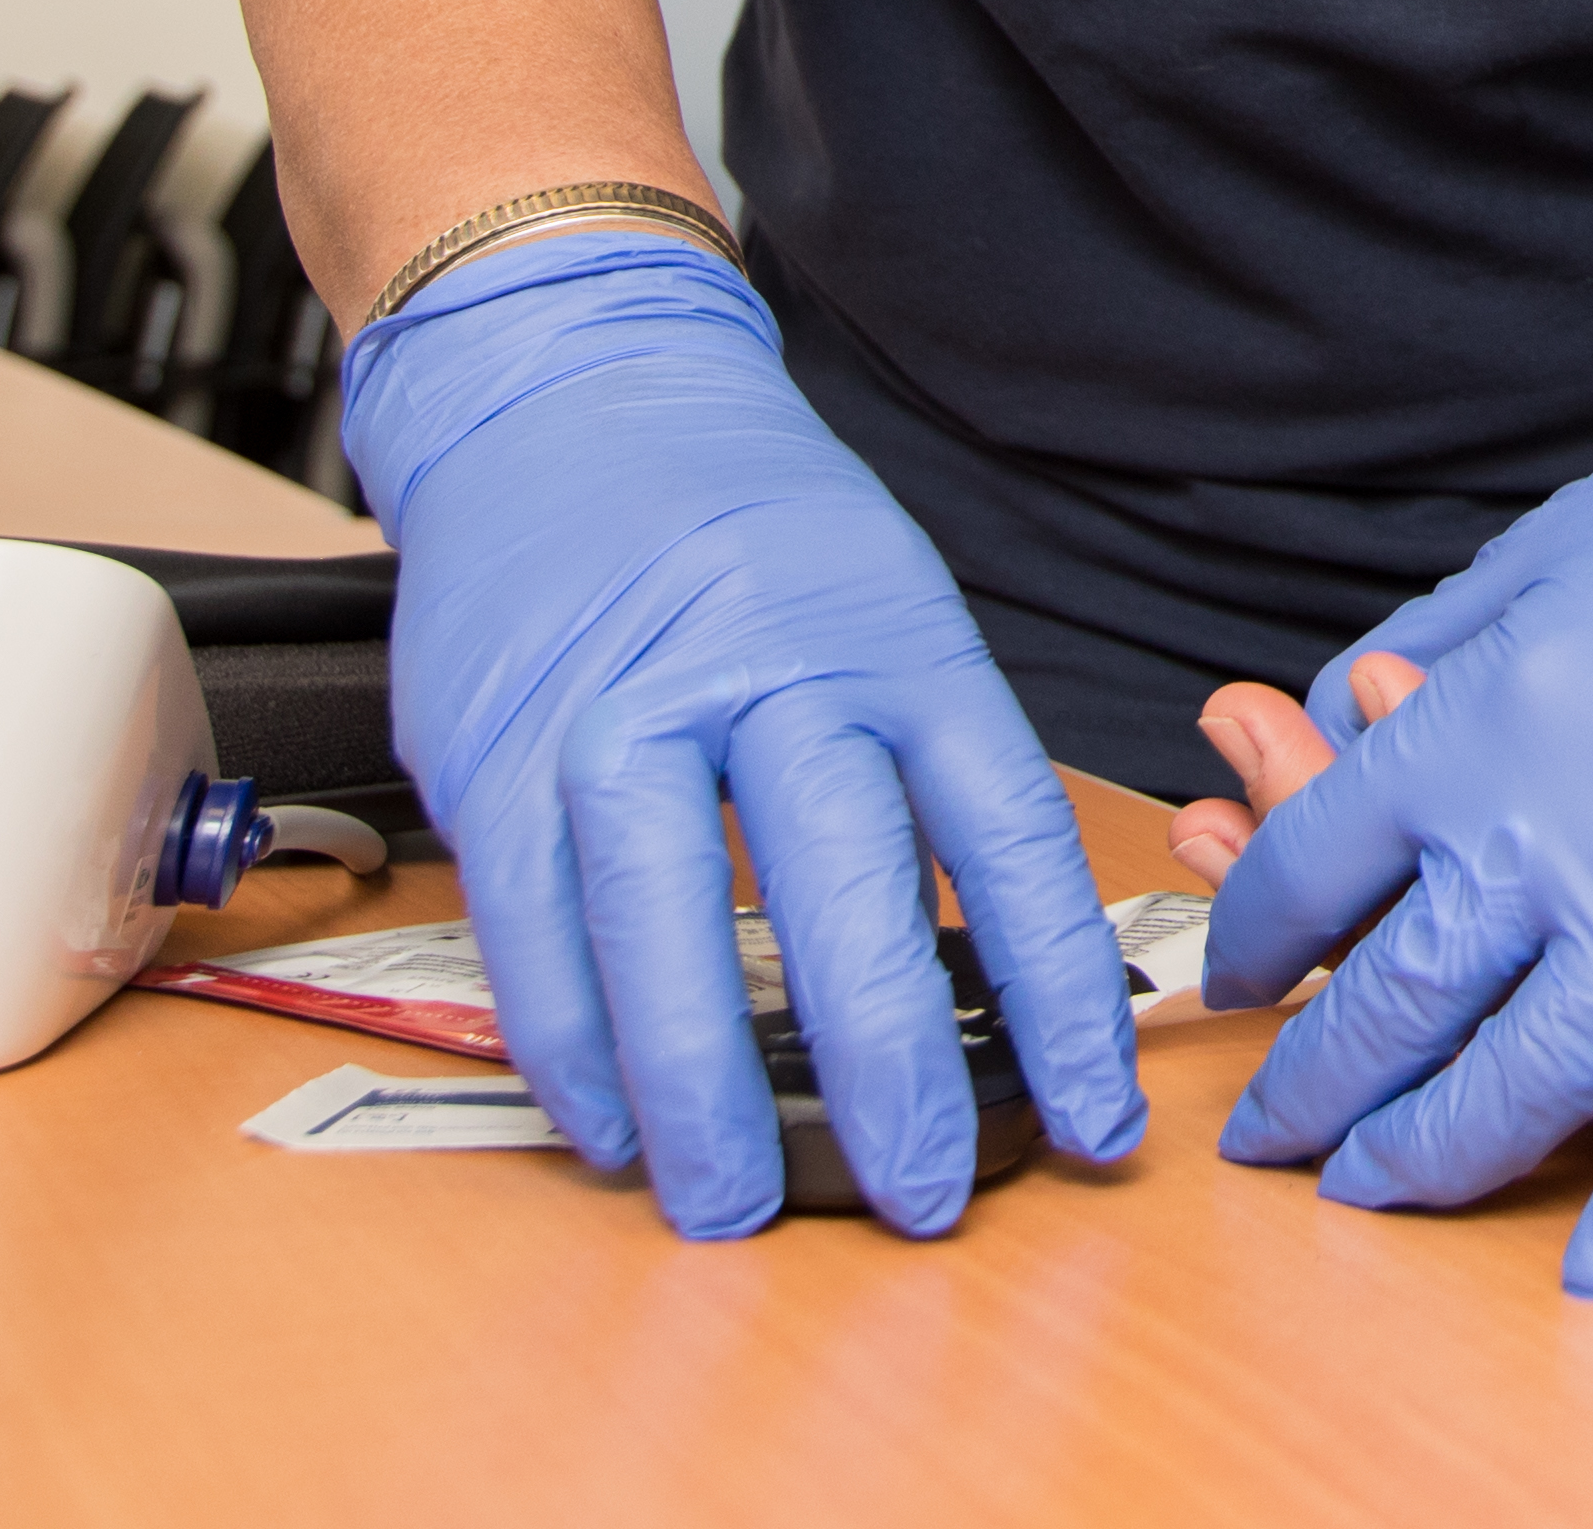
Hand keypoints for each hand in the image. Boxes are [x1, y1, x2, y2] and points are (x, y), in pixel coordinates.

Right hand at [334, 232, 1139, 1235]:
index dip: (1063, 994)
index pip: (1007, 836)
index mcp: (896, 644)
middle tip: (925, 1195)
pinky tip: (615, 1125)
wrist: (570, 391)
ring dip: (709, 1090)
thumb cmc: (753, 531)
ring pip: (669, 924)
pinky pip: (533, 927)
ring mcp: (619, 709)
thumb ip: (933, 778)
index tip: (1096, 1120)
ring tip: (742, 1201)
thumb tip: (1004, 983)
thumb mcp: (892, 611)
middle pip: (844, 893)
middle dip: (894, 1070)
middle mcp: (764, 672)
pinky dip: (575, 1047)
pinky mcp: (495, 747)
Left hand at [1200, 242, 1592, 1294]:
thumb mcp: (1528, 565)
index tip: (1242, 972)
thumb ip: (1420, 663)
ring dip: (1426, 1159)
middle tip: (1274, 1133)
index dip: (1251, 936)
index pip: (1304, 878)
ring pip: (1512, 1088)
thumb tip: (1333, 734)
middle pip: (1382, 1004)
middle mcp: (1543, 844)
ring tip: (1373, 1190)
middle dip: (1310, 1087)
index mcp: (1464, 738)